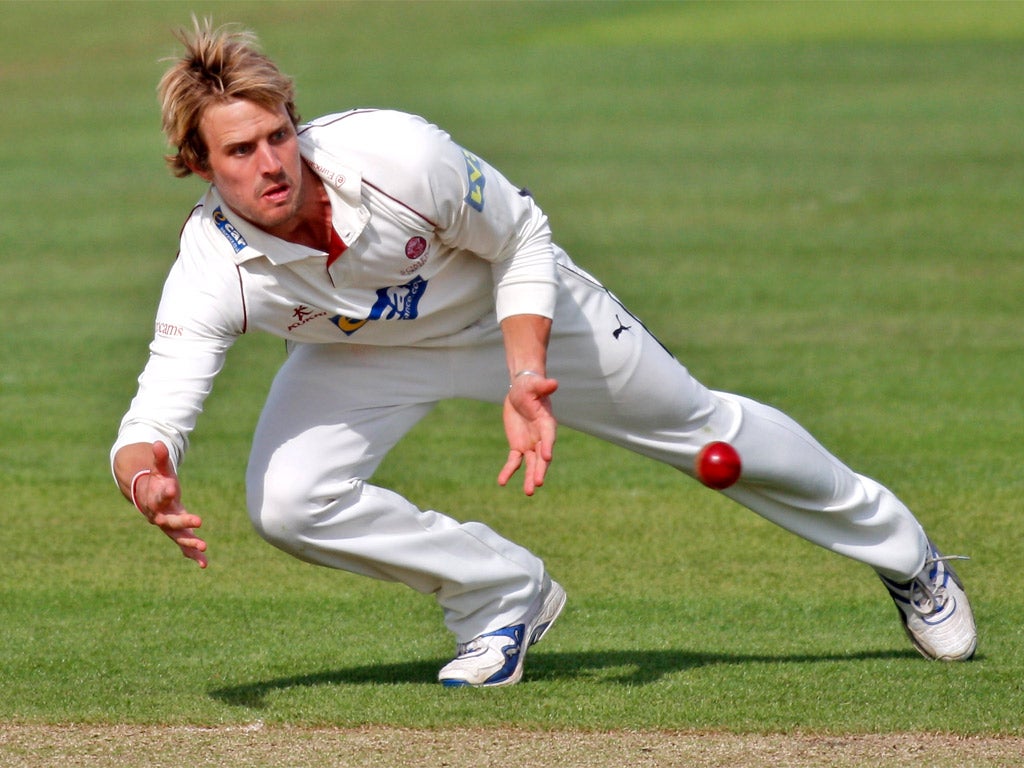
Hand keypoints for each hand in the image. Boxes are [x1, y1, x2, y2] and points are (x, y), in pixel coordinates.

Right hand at [133, 441, 207, 567]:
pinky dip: (193, 555)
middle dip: (183, 522)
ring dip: (190, 543)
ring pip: (177, 537)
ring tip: (204, 547)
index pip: (159, 497)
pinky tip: (204, 564)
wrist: (148, 498)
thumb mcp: (159, 469)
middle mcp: (160, 516)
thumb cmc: (156, 481)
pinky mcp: (177, 533)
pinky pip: (184, 546)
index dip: (165, 492)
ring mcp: (168, 527)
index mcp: (154, 500)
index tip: (173, 487)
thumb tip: (158, 443)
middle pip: (170, 522)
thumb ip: (159, 458)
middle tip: (199, 520)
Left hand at [497, 373, 558, 495]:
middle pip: (542, 456)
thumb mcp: (534, 385)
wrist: (521, 391)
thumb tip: (553, 383)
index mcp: (547, 423)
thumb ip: (543, 386)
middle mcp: (541, 437)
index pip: (549, 436)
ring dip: (530, 477)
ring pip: (531, 464)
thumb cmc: (530, 386)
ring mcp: (530, 444)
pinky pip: (514, 461)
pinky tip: (502, 482)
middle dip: (540, 470)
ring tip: (529, 492)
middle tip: (538, 484)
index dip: (548, 446)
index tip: (547, 456)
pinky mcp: (518, 446)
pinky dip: (508, 471)